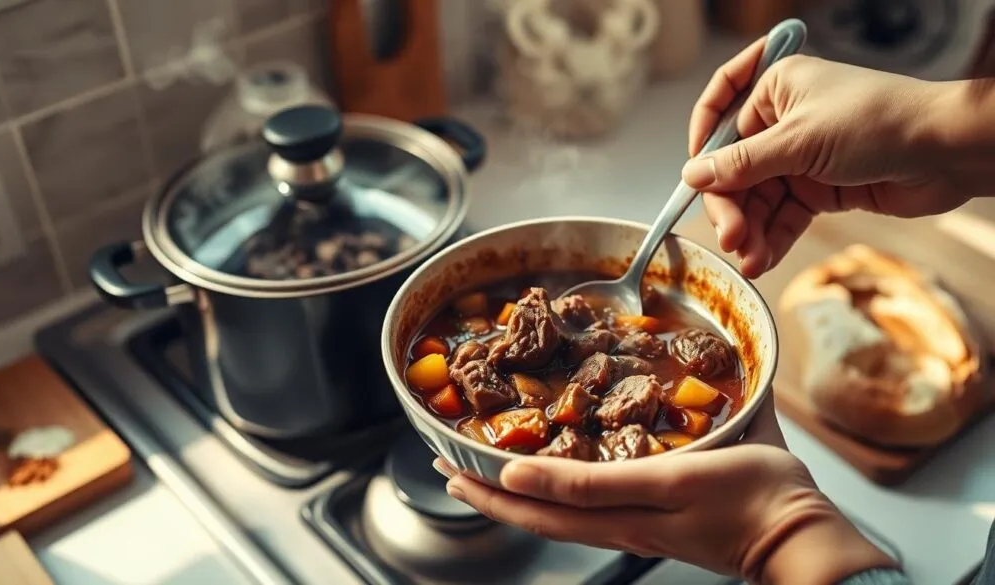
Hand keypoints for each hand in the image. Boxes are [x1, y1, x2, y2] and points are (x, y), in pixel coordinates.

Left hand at [436, 401, 898, 584]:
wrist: (800, 534)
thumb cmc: (751, 497)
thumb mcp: (669, 482)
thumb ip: (595, 484)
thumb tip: (525, 476)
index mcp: (619, 514)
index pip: (540, 504)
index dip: (492, 486)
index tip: (453, 463)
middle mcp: (619, 525)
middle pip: (540, 515)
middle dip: (489, 495)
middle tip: (448, 469)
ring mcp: (636, 526)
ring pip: (560, 515)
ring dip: (516, 497)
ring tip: (482, 478)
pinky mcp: (655, 522)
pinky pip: (589, 512)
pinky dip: (556, 496)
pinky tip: (550, 483)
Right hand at [683, 37, 973, 278]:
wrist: (947, 153)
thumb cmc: (879, 123)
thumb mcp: (799, 142)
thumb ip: (742, 164)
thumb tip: (692, 175)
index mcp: (775, 89)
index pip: (720, 115)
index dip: (702, 147)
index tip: (694, 181)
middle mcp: (784, 122)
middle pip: (735, 169)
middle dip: (731, 206)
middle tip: (731, 236)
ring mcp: (801, 158)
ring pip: (758, 199)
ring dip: (750, 231)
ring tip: (750, 258)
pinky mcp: (820, 189)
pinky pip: (783, 217)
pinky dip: (771, 239)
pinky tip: (762, 260)